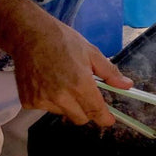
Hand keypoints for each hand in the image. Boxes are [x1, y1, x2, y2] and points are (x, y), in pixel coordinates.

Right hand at [12, 15, 132, 127]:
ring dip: (68, 104)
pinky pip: (46, 108)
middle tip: (86, 93)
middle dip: (87, 110)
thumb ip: (109, 72)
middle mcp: (60, 96)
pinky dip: (51, 100)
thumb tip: (127, 85)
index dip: (104, 119)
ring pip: (63, 113)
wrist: (30, 34)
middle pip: (80, 118)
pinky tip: (48, 82)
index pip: (95, 111)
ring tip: (63, 81)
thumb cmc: (63, 40)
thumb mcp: (91, 52)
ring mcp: (42, 100)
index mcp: (79, 84)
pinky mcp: (28, 101)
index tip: (109, 120)